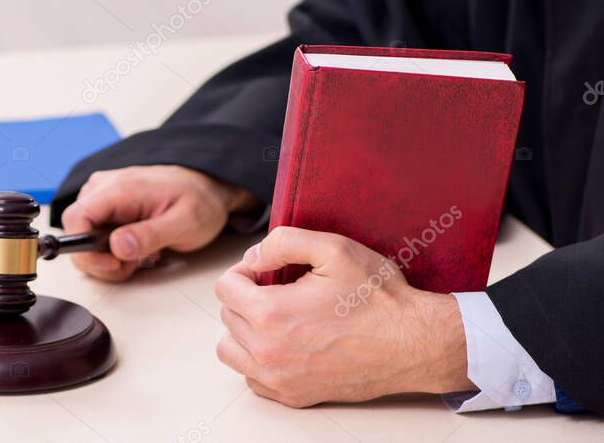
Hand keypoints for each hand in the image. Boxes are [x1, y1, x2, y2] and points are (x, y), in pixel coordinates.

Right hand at [61, 165, 258, 281]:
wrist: (208, 187)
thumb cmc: (200, 201)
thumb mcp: (185, 222)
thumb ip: (150, 235)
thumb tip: (116, 246)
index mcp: (121, 188)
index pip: (76, 219)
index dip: (85, 250)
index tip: (112, 264)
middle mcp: (106, 187)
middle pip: (75, 231)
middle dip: (99, 259)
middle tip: (132, 263)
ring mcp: (105, 195)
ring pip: (83, 236)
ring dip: (107, 257)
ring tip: (140, 254)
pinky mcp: (108, 205)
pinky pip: (94, 233)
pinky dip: (111, 250)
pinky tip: (135, 247)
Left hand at [214, 226, 473, 406]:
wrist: (415, 344)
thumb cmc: (378, 297)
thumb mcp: (334, 249)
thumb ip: (283, 243)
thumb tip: (252, 257)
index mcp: (270, 314)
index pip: (224, 287)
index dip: (245, 271)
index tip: (268, 271)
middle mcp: (267, 352)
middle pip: (227, 316)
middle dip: (246, 297)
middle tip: (281, 290)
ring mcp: (279, 379)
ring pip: (231, 349)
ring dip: (244, 330)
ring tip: (276, 316)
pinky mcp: (294, 396)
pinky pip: (252, 377)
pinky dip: (258, 360)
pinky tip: (285, 343)